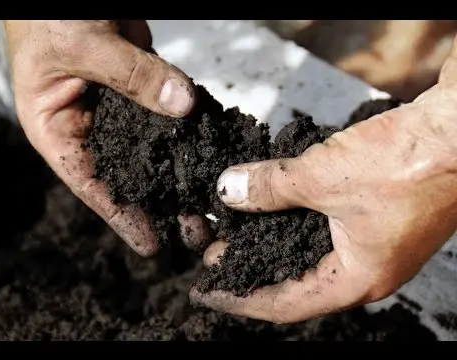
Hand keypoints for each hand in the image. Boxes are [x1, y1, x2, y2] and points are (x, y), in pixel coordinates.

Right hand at [4, 20, 205, 256]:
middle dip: (161, 202)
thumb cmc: (49, 13)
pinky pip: (170, 111)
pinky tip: (211, 150)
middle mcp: (89, 124)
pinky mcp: (143, 84)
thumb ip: (131, 76)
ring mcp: (119, 106)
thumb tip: (183, 105)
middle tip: (196, 229)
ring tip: (209, 200)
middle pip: (128, 173)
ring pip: (153, 147)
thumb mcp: (81, 46)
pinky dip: (190, 130)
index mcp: (58, 127)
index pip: (91, 184)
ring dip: (181, 172)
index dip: (122, 217)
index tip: (152, 245)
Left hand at [190, 37, 456, 322]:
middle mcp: (366, 269)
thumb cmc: (409, 163)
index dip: (240, 298)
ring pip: (308, 251)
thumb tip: (228, 190)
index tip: (208, 290)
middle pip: (294, 279)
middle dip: (252, 267)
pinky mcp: (377, 215)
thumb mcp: (323, 176)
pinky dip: (294, 218)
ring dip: (271, 240)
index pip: (283, 304)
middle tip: (216, 255)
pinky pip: (324, 226)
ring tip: (236, 230)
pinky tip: (274, 204)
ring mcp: (374, 242)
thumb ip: (270, 187)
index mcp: (357, 279)